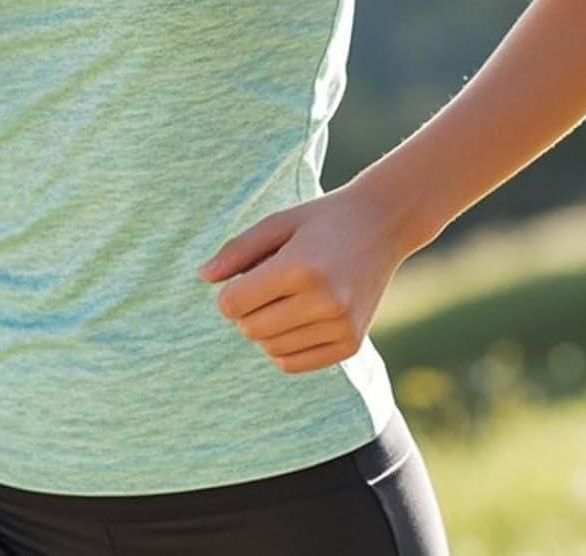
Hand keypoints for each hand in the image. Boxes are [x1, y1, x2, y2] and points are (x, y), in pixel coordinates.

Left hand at [196, 180, 407, 374]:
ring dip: (265, 329)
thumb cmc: (321, 220)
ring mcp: (341, 326)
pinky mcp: (351, 344)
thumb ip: (237, 250)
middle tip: (263, 287)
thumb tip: (203, 277)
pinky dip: (283, 348)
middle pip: (250, 329)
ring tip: (283, 299)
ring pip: (270, 349)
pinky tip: (294, 320)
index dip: (227, 295)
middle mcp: (324, 301)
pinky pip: (295, 364)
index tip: (240, 279)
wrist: (382, 225)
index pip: (235, 303)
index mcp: (300, 267)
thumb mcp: (277, 222)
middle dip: (245, 312)